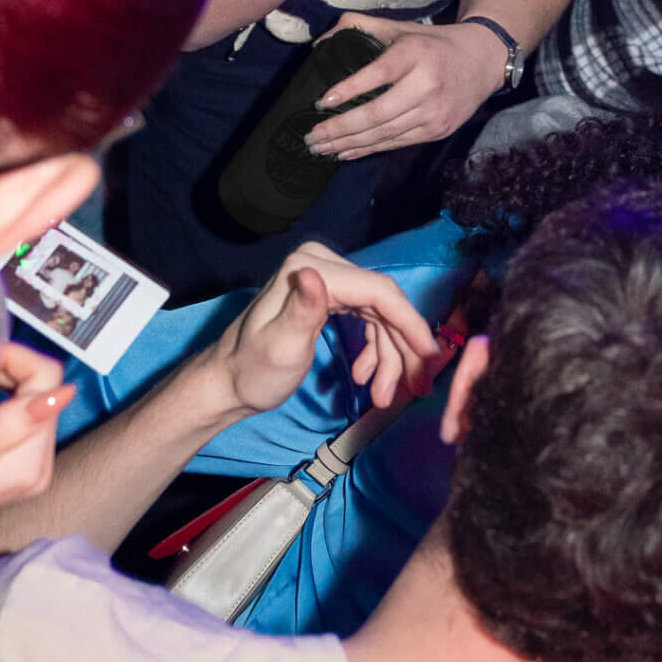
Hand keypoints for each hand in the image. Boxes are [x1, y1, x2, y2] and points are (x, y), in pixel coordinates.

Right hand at [0, 342, 72, 541]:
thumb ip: (0, 429)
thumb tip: (64, 394)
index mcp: (26, 464)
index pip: (47, 383)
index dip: (9, 359)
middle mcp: (37, 463)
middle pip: (43, 384)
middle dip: (3, 366)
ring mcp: (27, 458)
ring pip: (32, 388)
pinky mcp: (13, 451)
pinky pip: (18, 401)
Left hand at [202, 242, 445, 416]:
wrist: (230, 382)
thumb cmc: (253, 370)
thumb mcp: (279, 346)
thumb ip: (301, 311)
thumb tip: (315, 275)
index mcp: (312, 268)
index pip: (377, 291)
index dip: (410, 324)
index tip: (431, 357)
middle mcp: (324, 265)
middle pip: (385, 304)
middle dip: (404, 349)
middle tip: (417, 388)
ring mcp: (329, 279)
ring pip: (382, 315)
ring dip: (391, 357)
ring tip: (384, 397)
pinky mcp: (332, 296)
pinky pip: (370, 319)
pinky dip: (377, 351)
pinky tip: (368, 377)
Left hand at [305, 11, 509, 156]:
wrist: (484, 61)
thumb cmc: (433, 44)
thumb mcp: (401, 28)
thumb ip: (360, 27)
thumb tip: (320, 43)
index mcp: (416, 53)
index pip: (379, 74)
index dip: (350, 90)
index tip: (322, 102)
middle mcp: (427, 84)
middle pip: (378, 113)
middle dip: (341, 128)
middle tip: (311, 137)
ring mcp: (435, 112)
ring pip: (386, 133)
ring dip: (349, 144)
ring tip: (321, 149)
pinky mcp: (438, 130)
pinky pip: (398, 143)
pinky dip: (370, 149)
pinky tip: (347, 152)